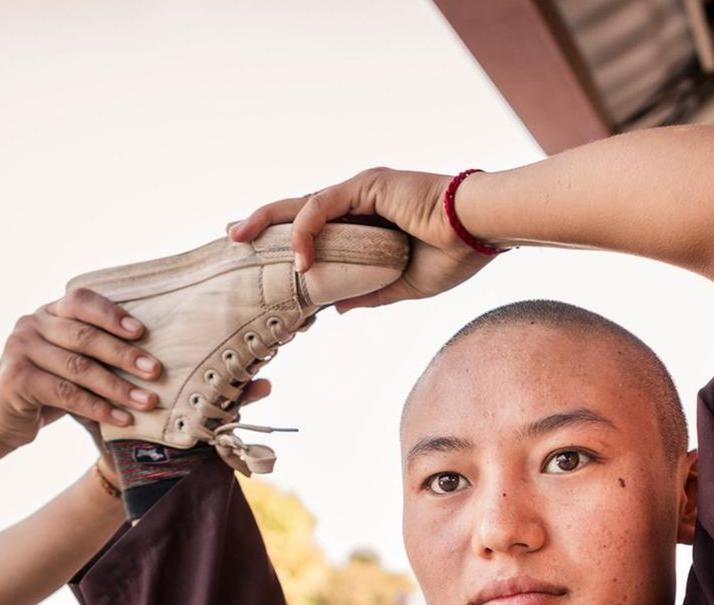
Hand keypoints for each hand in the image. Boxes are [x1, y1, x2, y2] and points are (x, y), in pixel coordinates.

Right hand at [0, 290, 166, 446]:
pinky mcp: (17, 378)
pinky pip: (66, 393)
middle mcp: (31, 324)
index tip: (142, 332)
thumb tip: (151, 358)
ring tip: (147, 401)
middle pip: (85, 336)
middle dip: (124, 355)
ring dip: (118, 387)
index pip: (81, 301)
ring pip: (78, 368)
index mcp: (48, 312)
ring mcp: (20, 349)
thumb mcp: (70, 364)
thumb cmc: (47, 390)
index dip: (112, 314)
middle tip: (155, 371)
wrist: (1, 420)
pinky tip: (122, 419)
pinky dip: (98, 408)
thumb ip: (95, 352)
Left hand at [230, 167, 494, 311]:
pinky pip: (324, 207)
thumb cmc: (455, 254)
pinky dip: (307, 233)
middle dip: (262, 223)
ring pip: (302, 204)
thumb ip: (369, 293)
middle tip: (231, 236)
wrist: (482, 232)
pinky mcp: (367, 186)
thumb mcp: (404, 285)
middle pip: (299, 210)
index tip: (261, 262)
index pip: (318, 229)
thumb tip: (336, 308)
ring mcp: (362, 191)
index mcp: (369, 222)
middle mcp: (360, 202)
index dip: (288, 242)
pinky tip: (300, 260)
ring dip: (267, 221)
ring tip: (240, 240)